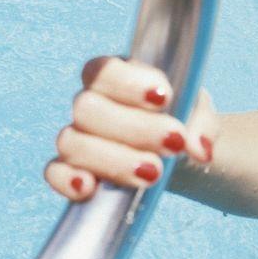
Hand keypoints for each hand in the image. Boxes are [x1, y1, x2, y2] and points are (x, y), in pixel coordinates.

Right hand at [44, 55, 219, 200]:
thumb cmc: (184, 120)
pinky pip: (54, 172)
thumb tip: (200, 149)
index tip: (164, 97)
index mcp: (119, 75)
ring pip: (73, 142)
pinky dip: (68, 180)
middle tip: (174, 143)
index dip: (127, 83)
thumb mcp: (200, 115)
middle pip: (88, 108)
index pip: (104, 69)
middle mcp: (91, 101)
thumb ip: (202, 126)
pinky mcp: (70, 169)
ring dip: (114, 159)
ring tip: (154, 173)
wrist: (178, 153)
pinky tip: (90, 188)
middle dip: (135, 129)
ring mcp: (77, 135)